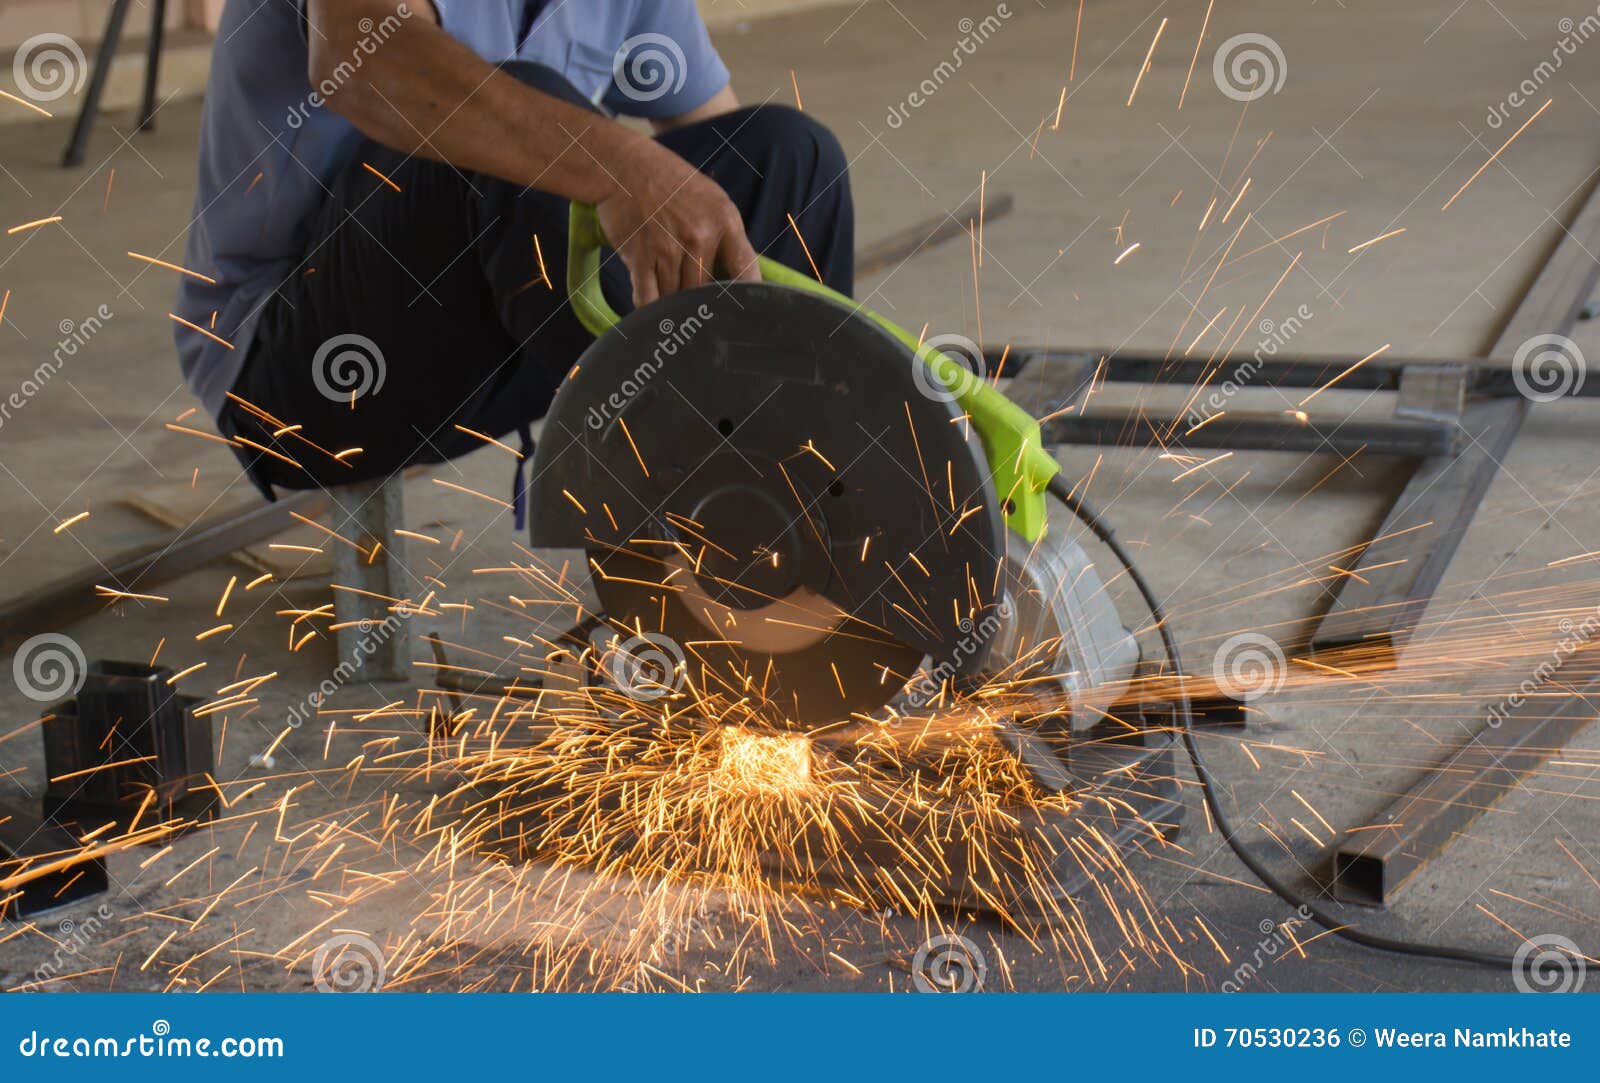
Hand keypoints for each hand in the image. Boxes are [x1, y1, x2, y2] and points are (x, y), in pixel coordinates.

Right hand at [595, 141, 760, 306]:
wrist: (624, 166)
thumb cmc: (671, 184)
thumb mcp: (712, 200)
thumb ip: (728, 237)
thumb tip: (739, 281)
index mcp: (725, 220)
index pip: (747, 271)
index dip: (748, 298)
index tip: (743, 312)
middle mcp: (699, 235)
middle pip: (706, 292)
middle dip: (698, 300)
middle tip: (692, 300)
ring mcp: (669, 247)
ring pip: (677, 298)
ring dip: (672, 303)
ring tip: (668, 291)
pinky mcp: (640, 256)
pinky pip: (648, 300)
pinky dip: (649, 308)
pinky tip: (651, 307)